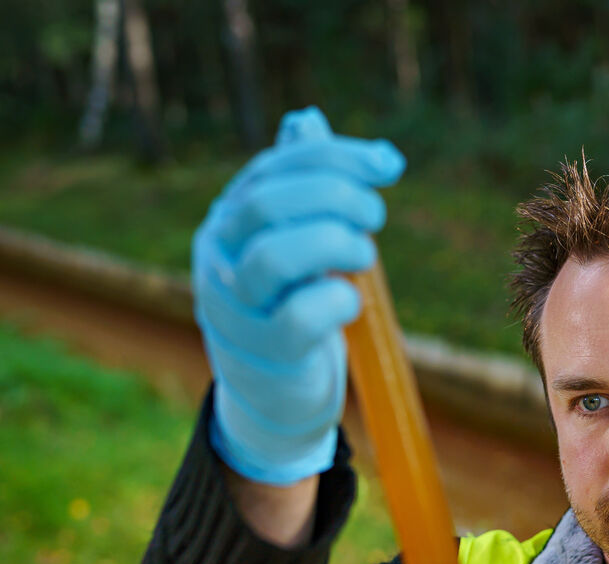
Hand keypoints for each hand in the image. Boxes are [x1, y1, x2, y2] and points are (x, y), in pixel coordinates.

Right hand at [192, 106, 405, 483]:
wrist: (273, 397)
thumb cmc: (289, 307)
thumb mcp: (290, 242)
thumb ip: (298, 187)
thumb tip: (306, 122)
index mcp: (227, 221)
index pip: (275, 168)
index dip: (337, 157)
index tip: (390, 164)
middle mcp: (218, 259)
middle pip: (269, 204)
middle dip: (338, 197)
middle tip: (375, 216)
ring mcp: (234, 309)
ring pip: (276, 257)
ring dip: (337, 245)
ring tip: (363, 256)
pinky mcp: (264, 354)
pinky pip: (301, 317)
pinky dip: (339, 300)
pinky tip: (350, 301)